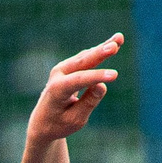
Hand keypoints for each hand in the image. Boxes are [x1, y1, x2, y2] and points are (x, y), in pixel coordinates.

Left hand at [23, 35, 122, 149]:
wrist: (42, 121)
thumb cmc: (59, 123)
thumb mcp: (75, 120)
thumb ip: (88, 103)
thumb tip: (102, 85)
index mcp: (56, 90)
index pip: (79, 80)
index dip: (97, 77)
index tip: (114, 75)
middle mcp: (58, 75)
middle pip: (81, 62)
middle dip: (99, 53)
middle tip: (115, 46)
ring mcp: (63, 68)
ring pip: (86, 57)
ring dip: (103, 48)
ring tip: (119, 39)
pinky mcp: (69, 66)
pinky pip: (86, 57)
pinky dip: (100, 51)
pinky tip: (114, 42)